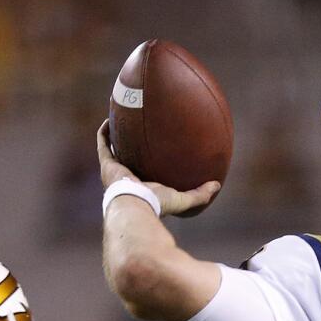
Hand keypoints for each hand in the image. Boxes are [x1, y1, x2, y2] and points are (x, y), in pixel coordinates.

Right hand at [96, 121, 219, 215]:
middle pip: (127, 158)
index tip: (154, 148)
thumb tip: (217, 185)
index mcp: (141, 186)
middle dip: (130, 145)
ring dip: (116, 134)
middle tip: (137, 129)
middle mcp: (125, 178)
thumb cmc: (157, 204)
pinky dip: (105, 131)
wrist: (135, 204)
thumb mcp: (183, 199)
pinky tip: (111, 116)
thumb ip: (200, 194)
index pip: (144, 172)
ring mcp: (114, 170)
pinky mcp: (106, 163)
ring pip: (113, 148)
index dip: (147, 160)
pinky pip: (103, 143)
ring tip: (121, 118)